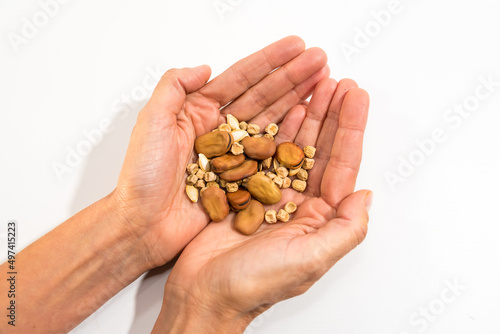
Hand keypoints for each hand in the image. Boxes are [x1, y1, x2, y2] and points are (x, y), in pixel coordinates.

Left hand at [110, 36, 328, 267]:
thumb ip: (174, 88)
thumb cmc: (142, 176)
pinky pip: (270, 156)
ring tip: (322, 84)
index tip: (296, 46)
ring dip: (297, 101)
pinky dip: (290, 139)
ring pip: (271, 122)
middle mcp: (220, 129)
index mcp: (198, 111)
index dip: (269, 62)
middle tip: (320, 60)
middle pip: (262, 97)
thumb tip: (205, 67)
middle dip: (292, 77)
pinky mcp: (242, 179)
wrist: (144, 224)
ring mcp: (233, 154)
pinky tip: (309, 122)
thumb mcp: (150, 122)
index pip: (240, 80)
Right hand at [153, 78, 370, 332]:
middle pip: (321, 149)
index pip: (342, 165)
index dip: (350, 129)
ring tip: (314, 86)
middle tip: (336, 81)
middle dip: (331, 114)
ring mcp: (271, 194)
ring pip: (293, 146)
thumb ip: (345, 228)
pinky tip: (282, 110)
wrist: (205, 293)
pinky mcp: (245, 190)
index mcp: (319, 218)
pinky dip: (272, 129)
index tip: (355, 97)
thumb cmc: (255, 284)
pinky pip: (263, 152)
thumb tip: (365, 194)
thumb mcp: (310, 259)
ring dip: (305, 116)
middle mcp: (299, 203)